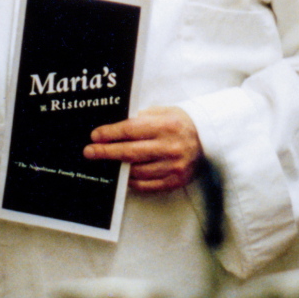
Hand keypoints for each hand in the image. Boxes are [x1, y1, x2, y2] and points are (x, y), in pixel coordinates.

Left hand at [83, 106, 202, 192]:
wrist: (209, 140)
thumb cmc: (181, 123)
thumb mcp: (163, 112)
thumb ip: (139, 119)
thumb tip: (112, 129)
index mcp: (166, 126)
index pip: (130, 130)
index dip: (110, 134)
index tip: (95, 136)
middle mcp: (170, 147)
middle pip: (130, 152)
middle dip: (106, 152)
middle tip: (90, 152)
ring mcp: (174, 166)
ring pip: (136, 171)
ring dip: (118, 168)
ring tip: (107, 163)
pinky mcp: (176, 181)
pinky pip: (146, 185)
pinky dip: (132, 181)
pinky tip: (124, 175)